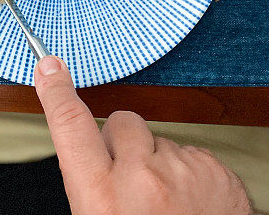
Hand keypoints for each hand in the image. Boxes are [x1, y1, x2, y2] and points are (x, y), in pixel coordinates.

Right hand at [34, 56, 251, 214]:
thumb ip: (94, 185)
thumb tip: (94, 148)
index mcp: (102, 198)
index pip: (71, 128)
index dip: (57, 94)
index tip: (51, 67)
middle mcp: (142, 178)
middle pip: (121, 122)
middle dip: (124, 141)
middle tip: (132, 179)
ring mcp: (185, 172)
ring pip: (161, 140)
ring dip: (161, 162)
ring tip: (169, 205)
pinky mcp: (218, 171)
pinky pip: (193, 154)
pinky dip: (190, 174)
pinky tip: (193, 205)